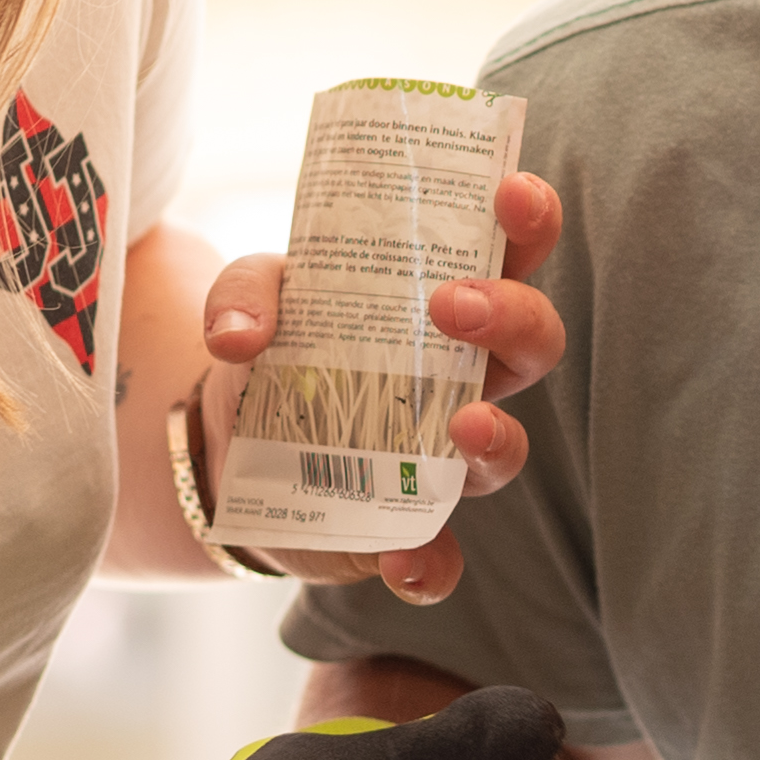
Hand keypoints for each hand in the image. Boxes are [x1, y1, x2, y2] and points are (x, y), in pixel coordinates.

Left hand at [192, 169, 568, 603]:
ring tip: (460, 426)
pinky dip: (430, 567)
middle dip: (513, 320)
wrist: (227, 447)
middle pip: (532, 348)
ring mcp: (442, 458)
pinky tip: (404, 562)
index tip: (511, 192)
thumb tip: (240, 336)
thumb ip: (244, 297)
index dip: (528, 223)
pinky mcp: (405, 529)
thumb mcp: (252, 300)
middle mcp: (464, 380)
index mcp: (447, 304)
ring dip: (494, 437)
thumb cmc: (276, 350)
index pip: (511, 254)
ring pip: (503, 452)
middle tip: (455, 304)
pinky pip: (439, 560)